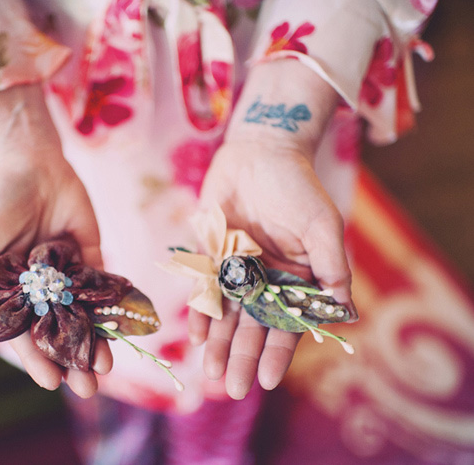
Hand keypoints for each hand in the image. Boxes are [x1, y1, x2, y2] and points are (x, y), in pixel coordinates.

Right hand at [0, 84, 111, 397]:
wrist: (28, 162)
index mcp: (11, 292)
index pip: (25, 333)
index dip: (37, 358)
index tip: (51, 382)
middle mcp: (40, 288)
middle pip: (59, 331)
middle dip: (72, 359)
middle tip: (88, 387)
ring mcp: (67, 274)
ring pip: (84, 316)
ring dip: (95, 341)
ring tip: (105, 366)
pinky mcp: (91, 255)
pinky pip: (104, 286)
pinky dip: (113, 307)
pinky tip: (123, 327)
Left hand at [191, 60, 357, 398]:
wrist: (259, 151)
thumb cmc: (297, 186)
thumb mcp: (322, 226)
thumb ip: (331, 269)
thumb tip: (344, 315)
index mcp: (296, 278)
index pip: (288, 324)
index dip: (279, 353)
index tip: (268, 381)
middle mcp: (266, 280)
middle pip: (254, 326)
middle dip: (243, 357)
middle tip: (232, 389)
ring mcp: (237, 269)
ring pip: (227, 315)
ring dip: (220, 344)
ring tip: (210, 372)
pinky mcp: (211, 254)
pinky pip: (204, 290)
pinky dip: (200, 311)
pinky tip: (195, 336)